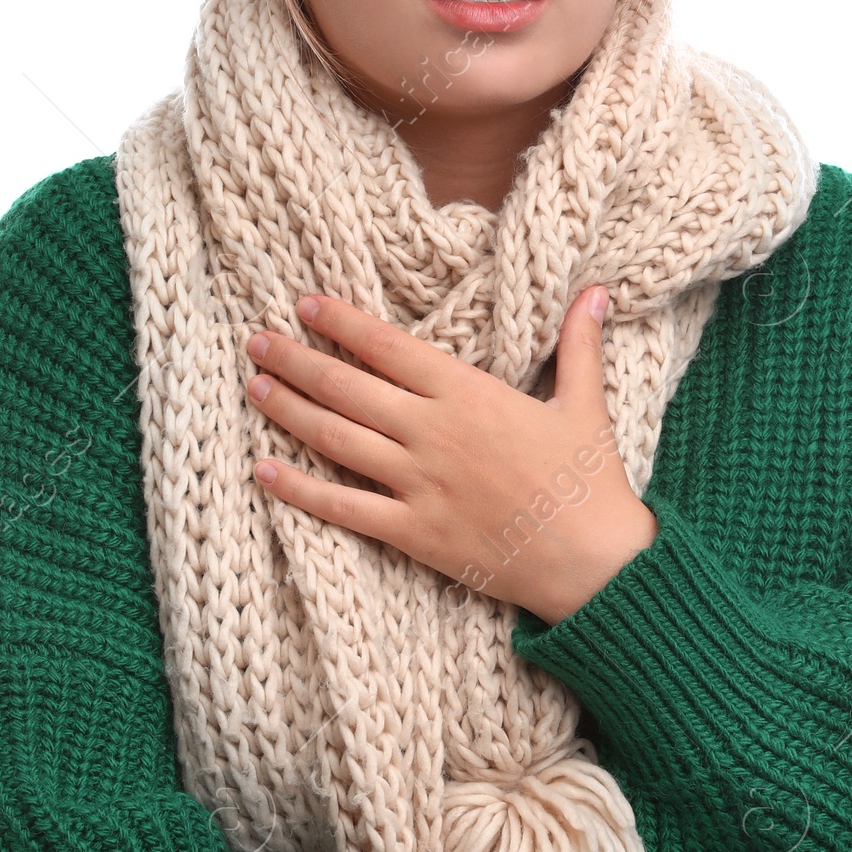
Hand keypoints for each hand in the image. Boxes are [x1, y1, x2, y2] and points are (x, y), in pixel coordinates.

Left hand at [244, 288, 657, 624]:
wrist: (593, 561)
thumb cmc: (590, 482)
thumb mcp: (586, 405)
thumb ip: (578, 345)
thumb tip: (598, 291)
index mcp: (468, 394)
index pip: (387, 347)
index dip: (341, 322)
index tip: (305, 304)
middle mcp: (433, 432)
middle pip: (346, 386)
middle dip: (295, 359)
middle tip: (256, 340)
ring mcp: (418, 483)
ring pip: (335, 437)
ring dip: (288, 409)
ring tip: (254, 386)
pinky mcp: (413, 531)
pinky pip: (343, 507)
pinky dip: (298, 489)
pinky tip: (263, 470)